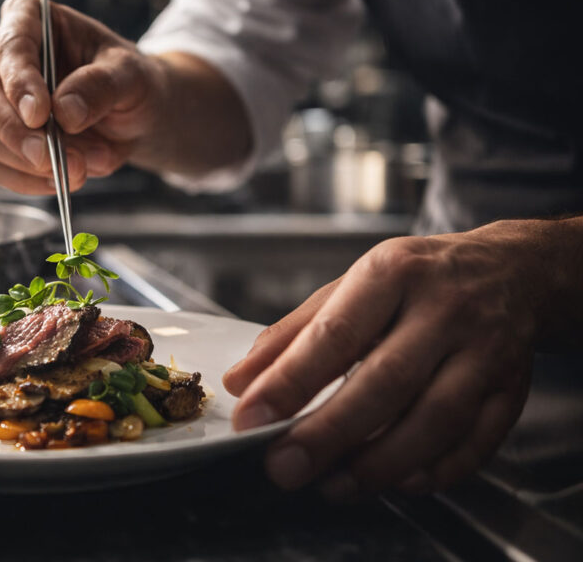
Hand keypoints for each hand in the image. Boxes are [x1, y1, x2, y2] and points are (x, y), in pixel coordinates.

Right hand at [0, 0, 165, 193]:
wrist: (133, 117)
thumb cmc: (129, 82)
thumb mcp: (131, 76)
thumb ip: (100, 87)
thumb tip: (65, 112)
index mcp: (30, 19)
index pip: (11, 46)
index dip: (20, 82)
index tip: (40, 115)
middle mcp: (1, 57)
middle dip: (16, 132)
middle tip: (49, 158)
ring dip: (28, 162)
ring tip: (80, 169)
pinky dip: (26, 180)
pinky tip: (60, 179)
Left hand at [223, 224, 541, 498]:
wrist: (513, 270)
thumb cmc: (417, 281)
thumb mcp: (349, 286)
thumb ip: (292, 334)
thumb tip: (241, 382)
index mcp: (392, 273)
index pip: (336, 333)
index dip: (291, 380)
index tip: (252, 416)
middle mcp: (444, 308)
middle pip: (388, 380)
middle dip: (331, 432)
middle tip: (285, 466)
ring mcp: (486, 349)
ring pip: (437, 417)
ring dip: (381, 462)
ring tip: (334, 485)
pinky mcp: (513, 387)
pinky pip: (479, 438)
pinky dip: (438, 469)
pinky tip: (399, 481)